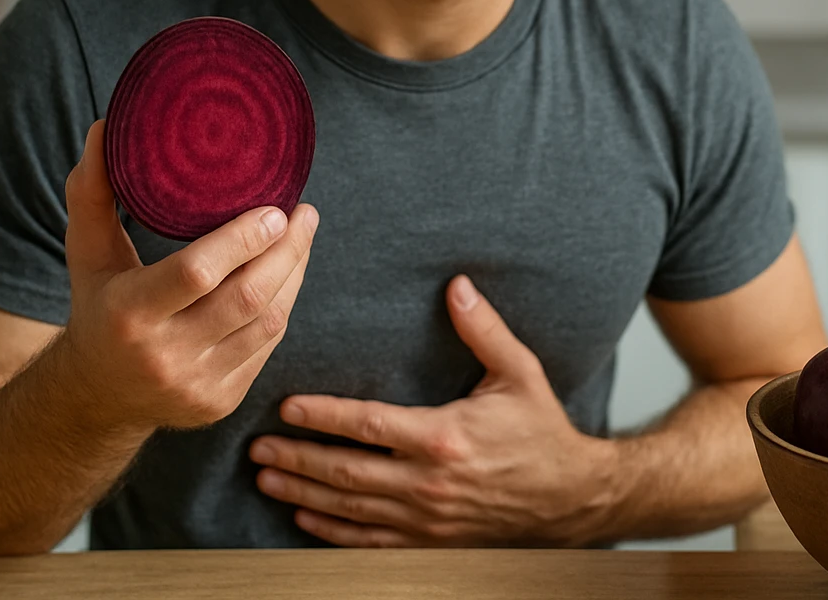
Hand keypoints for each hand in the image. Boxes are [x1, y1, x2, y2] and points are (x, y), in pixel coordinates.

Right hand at [58, 119, 318, 432]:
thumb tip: (104, 128)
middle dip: (288, 250)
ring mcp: (197, 384)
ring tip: (303, 234)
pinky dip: (283, 304)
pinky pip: (268, 345)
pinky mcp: (221, 401)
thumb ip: (92, 193)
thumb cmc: (98, 308)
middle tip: (305, 212)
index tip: (277, 208)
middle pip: (248, 296)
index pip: (198, 272)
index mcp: (129, 314)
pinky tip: (288, 274)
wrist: (95, 398)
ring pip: (268, 321)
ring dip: (295, 273)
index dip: (244, 239)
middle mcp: (164, 356)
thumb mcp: (86, 253)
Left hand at [249, 274, 618, 546]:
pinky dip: (332, 532)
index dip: (323, 416)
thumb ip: (484, 330)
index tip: (287, 406)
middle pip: (346, 471)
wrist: (570, 497)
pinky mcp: (429, 540)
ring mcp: (426, 518)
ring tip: (266, 478)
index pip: (368, 425)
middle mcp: (428, 482)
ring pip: (350, 509)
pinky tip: (304, 518)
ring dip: (303, 493)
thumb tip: (457, 286)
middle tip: (257, 447)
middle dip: (296, 458)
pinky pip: (370, 542)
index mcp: (444, 437)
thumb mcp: (519, 373)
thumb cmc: (542, 431)